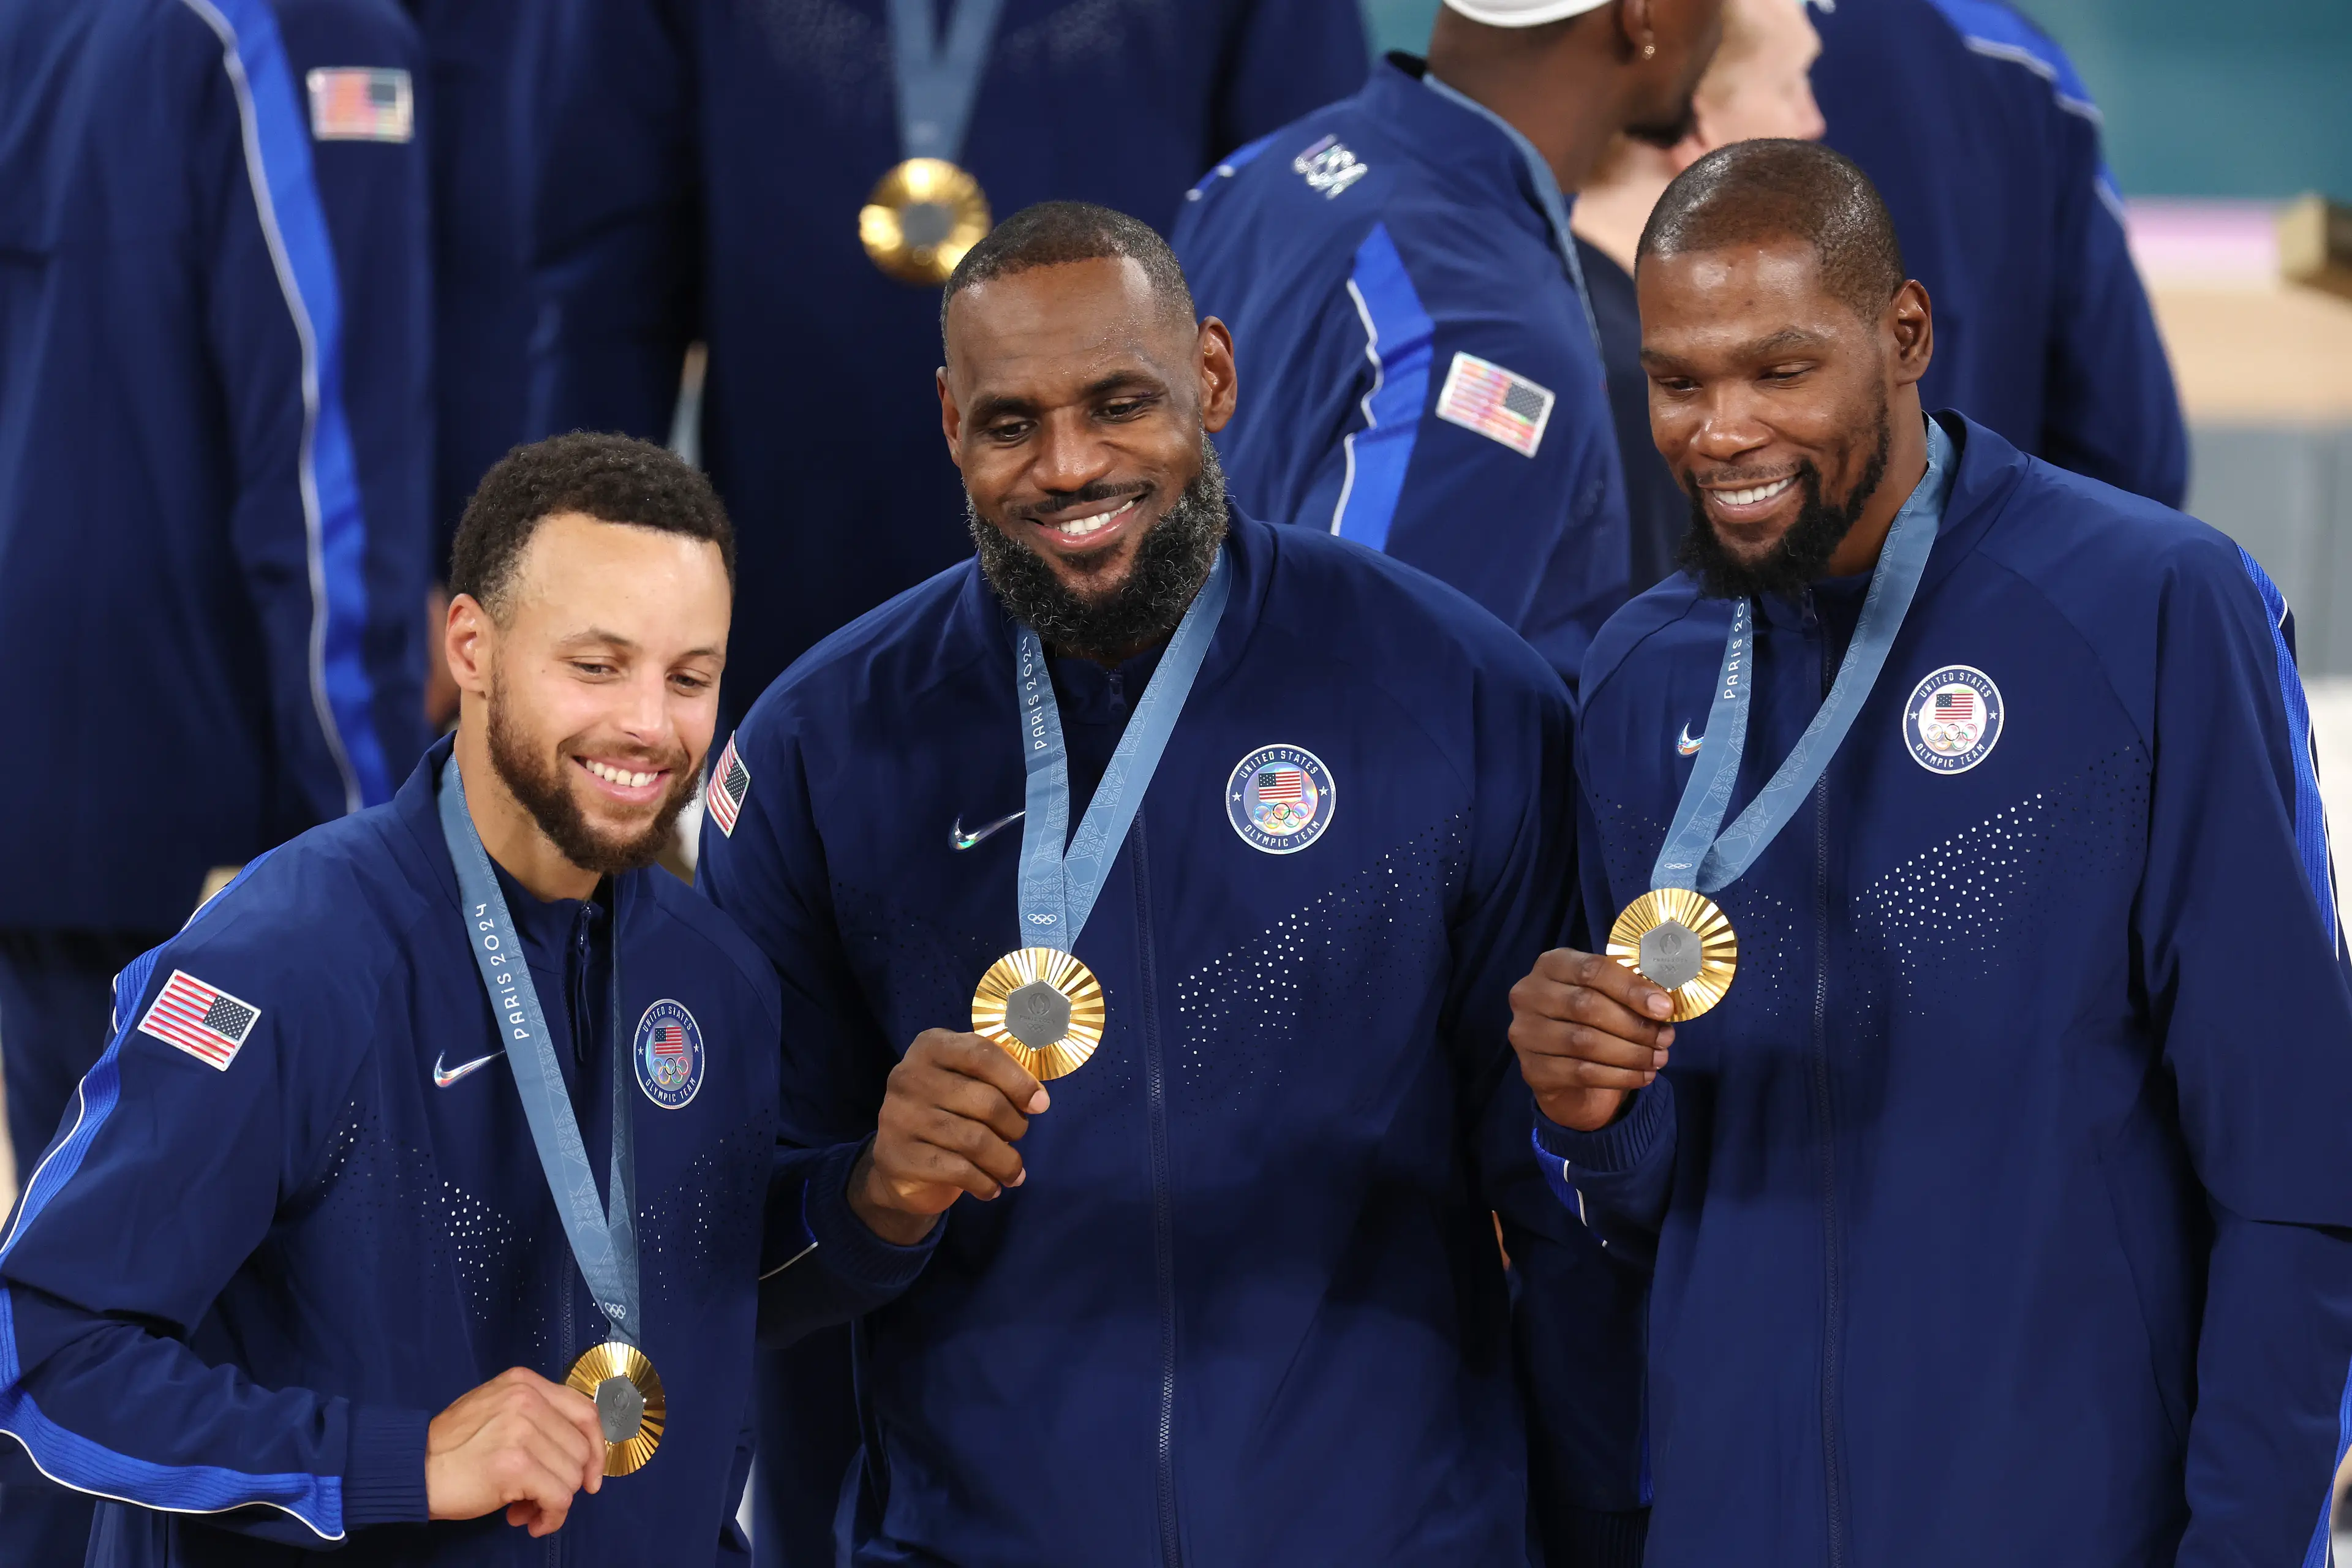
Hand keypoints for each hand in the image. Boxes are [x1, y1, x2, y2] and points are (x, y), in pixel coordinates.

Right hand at [424, 1367, 603, 1536]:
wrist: (412, 1469)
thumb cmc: (453, 1446)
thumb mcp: (497, 1410)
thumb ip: (538, 1419)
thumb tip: (580, 1456)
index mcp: (525, 1383)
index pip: (585, 1411)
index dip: (596, 1447)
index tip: (591, 1475)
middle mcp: (527, 1400)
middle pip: (581, 1449)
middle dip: (568, 1482)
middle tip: (541, 1498)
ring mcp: (522, 1431)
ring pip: (572, 1476)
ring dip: (554, 1502)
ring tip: (526, 1509)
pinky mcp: (516, 1465)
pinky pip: (558, 1498)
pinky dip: (550, 1517)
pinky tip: (530, 1523)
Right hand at [848, 1028, 1049, 1244]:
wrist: (899, 1162)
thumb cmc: (946, 1111)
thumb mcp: (965, 1081)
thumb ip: (997, 1077)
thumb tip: (1037, 1098)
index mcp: (931, 1047)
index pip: (982, 1054)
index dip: (1018, 1080)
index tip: (1040, 1104)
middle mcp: (910, 1077)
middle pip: (986, 1101)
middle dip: (1014, 1125)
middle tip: (1018, 1136)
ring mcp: (901, 1117)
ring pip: (976, 1141)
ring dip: (1006, 1161)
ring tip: (1014, 1172)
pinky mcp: (901, 1157)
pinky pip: (959, 1171)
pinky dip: (985, 1183)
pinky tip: (992, 1188)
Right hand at [1508, 947, 1676, 1132]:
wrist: (1561, 1067)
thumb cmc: (1591, 1020)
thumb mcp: (1605, 995)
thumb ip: (1628, 992)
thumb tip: (1662, 1005)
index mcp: (1551, 964)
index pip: (1591, 969)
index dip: (1631, 988)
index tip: (1664, 1007)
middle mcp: (1529, 994)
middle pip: (1586, 1005)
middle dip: (1634, 1024)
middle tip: (1666, 1038)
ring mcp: (1525, 1032)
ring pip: (1584, 1042)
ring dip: (1631, 1053)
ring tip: (1658, 1058)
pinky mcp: (1532, 1069)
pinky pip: (1581, 1072)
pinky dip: (1619, 1076)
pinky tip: (1642, 1076)